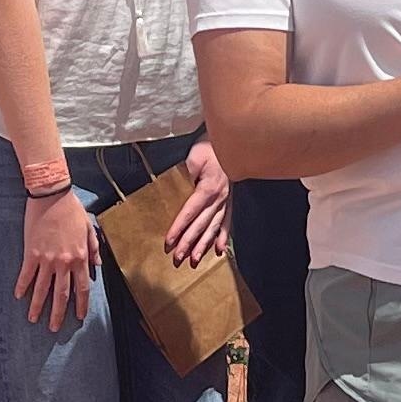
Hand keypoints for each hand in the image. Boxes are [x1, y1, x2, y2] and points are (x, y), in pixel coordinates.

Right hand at [19, 183, 100, 331]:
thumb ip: (93, 248)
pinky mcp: (31, 253)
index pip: (82, 288)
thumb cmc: (71, 209)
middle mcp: (64, 262)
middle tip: (54, 328)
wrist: (51, 195)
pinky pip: (26, 274)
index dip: (81, 304)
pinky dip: (22, 286)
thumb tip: (97, 266)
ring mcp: (47, 259)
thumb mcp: (88, 227)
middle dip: (58, 313)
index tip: (79, 317)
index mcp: (79, 257)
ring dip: (38, 306)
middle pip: (62, 294)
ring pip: (42, 289)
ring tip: (33, 319)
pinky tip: (18, 296)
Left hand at [168, 142, 231, 266]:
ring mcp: (225, 201)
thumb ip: (186, 173)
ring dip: (203, 245)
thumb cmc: (211, 148)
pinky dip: (222, 236)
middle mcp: (218, 199)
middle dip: (188, 243)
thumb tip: (177, 188)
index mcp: (208, 189)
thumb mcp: (194, 157)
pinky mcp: (229, 201)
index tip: (169, 242)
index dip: (179, 228)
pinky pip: (226, 222)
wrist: (231, 142)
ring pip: (213, 227)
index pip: (189, 213)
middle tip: (177, 259)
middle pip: (200, 225)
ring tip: (194, 260)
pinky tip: (219, 250)